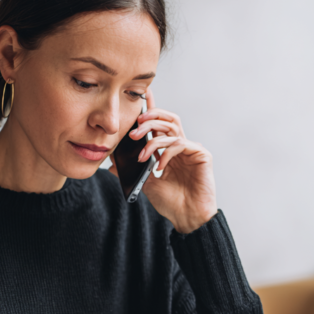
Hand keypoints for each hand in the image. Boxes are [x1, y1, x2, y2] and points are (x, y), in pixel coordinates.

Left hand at [109, 89, 217, 233]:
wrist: (186, 217)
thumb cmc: (170, 202)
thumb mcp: (145, 183)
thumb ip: (131, 170)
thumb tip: (111, 163)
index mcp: (169, 150)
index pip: (159, 125)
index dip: (152, 110)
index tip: (143, 96)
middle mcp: (180, 146)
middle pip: (167, 120)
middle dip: (149, 120)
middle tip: (134, 132)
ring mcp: (191, 149)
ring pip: (172, 129)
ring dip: (153, 138)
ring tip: (142, 152)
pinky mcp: (201, 154)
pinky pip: (180, 143)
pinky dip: (167, 153)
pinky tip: (160, 166)